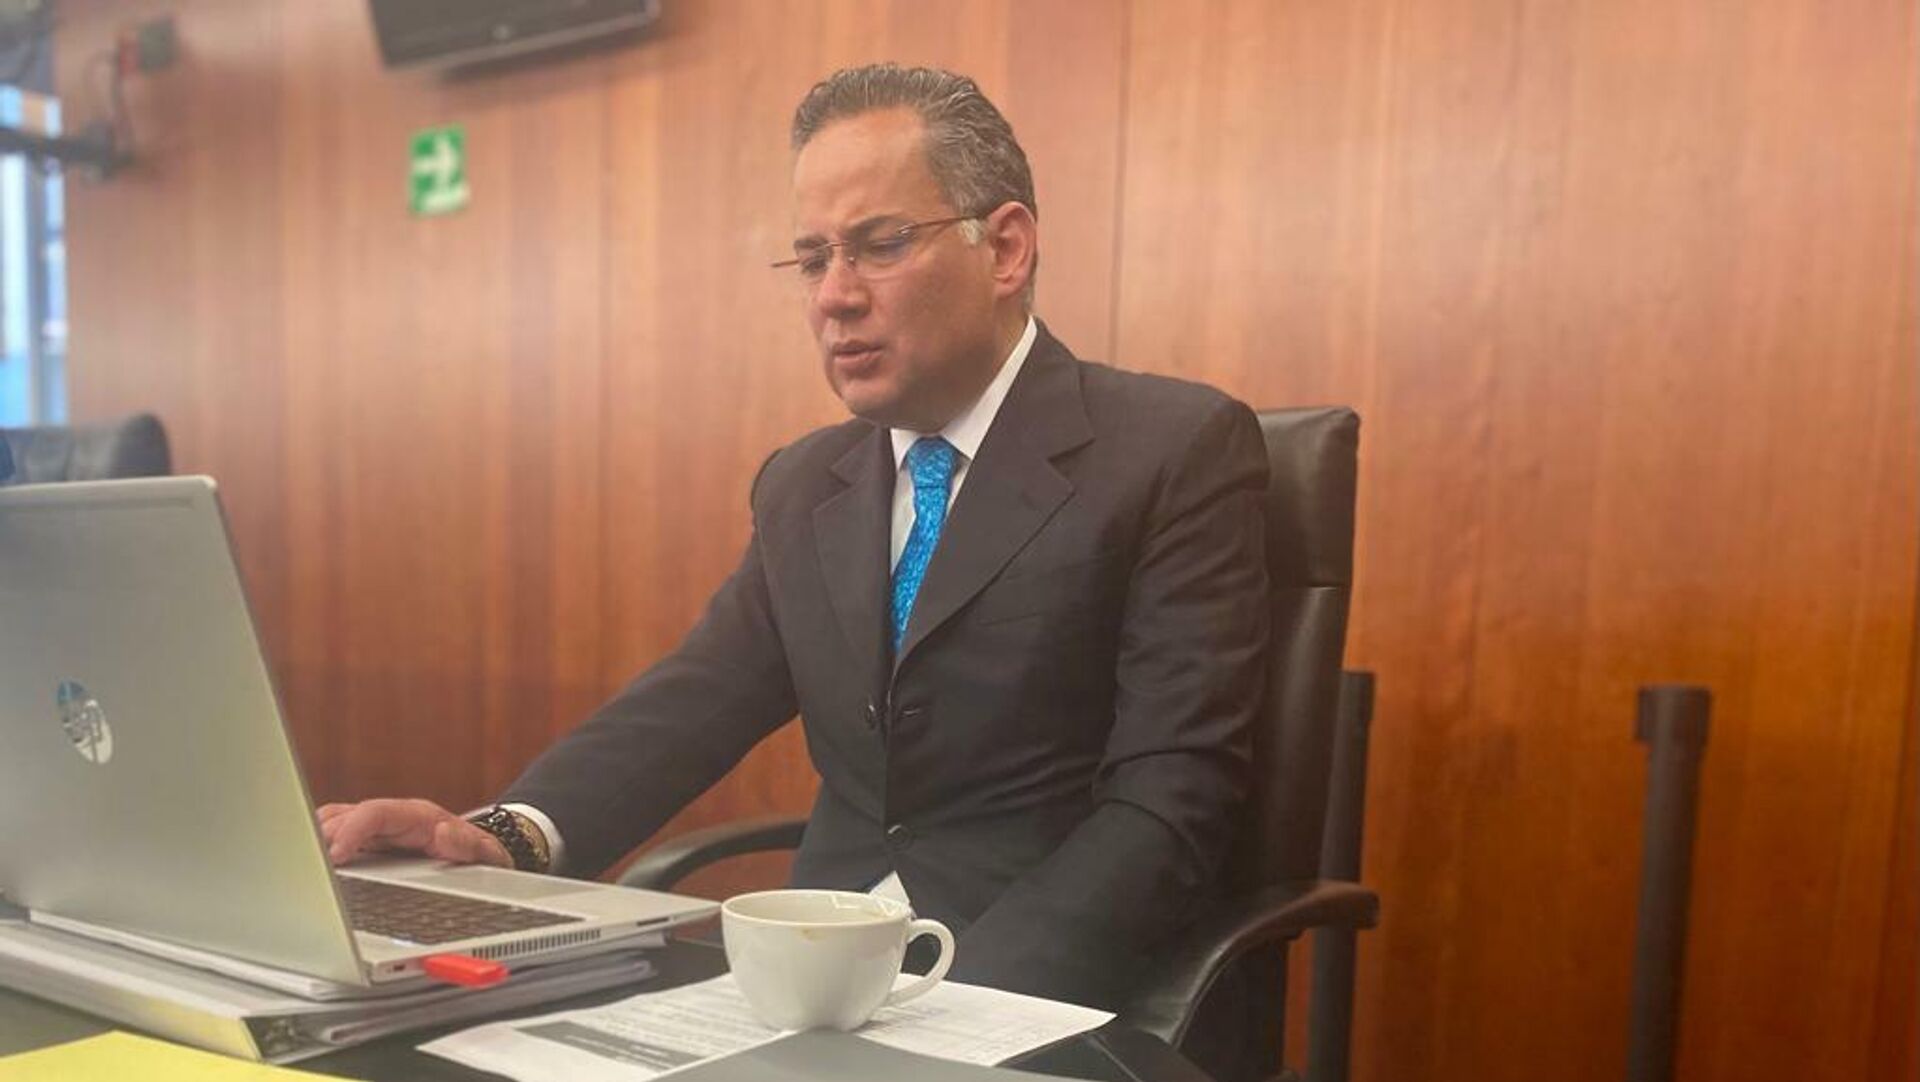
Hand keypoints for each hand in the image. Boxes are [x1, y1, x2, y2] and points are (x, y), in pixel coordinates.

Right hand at [315, 798, 512, 867]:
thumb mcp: (487, 854)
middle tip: (306, 865)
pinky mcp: (368, 846)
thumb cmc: (480, 856)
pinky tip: (306, 869)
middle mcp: (395, 819)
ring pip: (334, 823)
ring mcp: (378, 831)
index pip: (376, 813)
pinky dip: (316, 849)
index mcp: (420, 817)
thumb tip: (443, 833)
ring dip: (314, 841)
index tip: (333, 856)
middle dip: (321, 836)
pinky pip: (334, 839)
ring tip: (298, 866)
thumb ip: (468, 845)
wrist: (481, 858)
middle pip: (346, 816)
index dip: (351, 831)